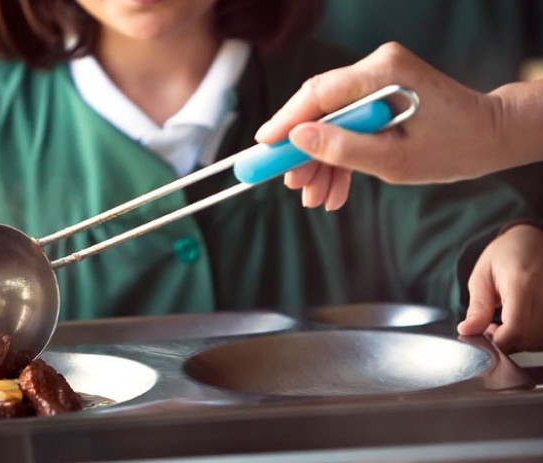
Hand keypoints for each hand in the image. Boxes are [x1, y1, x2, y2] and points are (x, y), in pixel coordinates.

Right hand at [254, 42, 511, 209]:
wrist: (489, 138)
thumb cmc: (452, 148)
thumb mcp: (394, 160)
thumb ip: (342, 149)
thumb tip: (297, 139)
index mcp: (382, 74)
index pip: (318, 93)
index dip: (285, 121)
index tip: (262, 147)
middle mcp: (376, 68)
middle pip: (320, 109)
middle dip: (304, 152)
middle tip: (293, 186)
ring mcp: (378, 80)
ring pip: (332, 121)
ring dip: (322, 161)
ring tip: (316, 200)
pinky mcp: (380, 94)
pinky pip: (348, 123)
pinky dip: (341, 156)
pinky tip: (335, 191)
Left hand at [458, 225, 542, 352]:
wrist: (533, 240)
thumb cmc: (505, 255)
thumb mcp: (482, 276)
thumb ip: (477, 307)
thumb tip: (466, 331)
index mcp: (522, 284)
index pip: (515, 328)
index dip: (498, 341)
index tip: (483, 336)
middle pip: (527, 338)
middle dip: (506, 342)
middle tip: (489, 329)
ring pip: (539, 340)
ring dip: (520, 340)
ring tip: (503, 325)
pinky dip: (533, 336)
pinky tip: (520, 324)